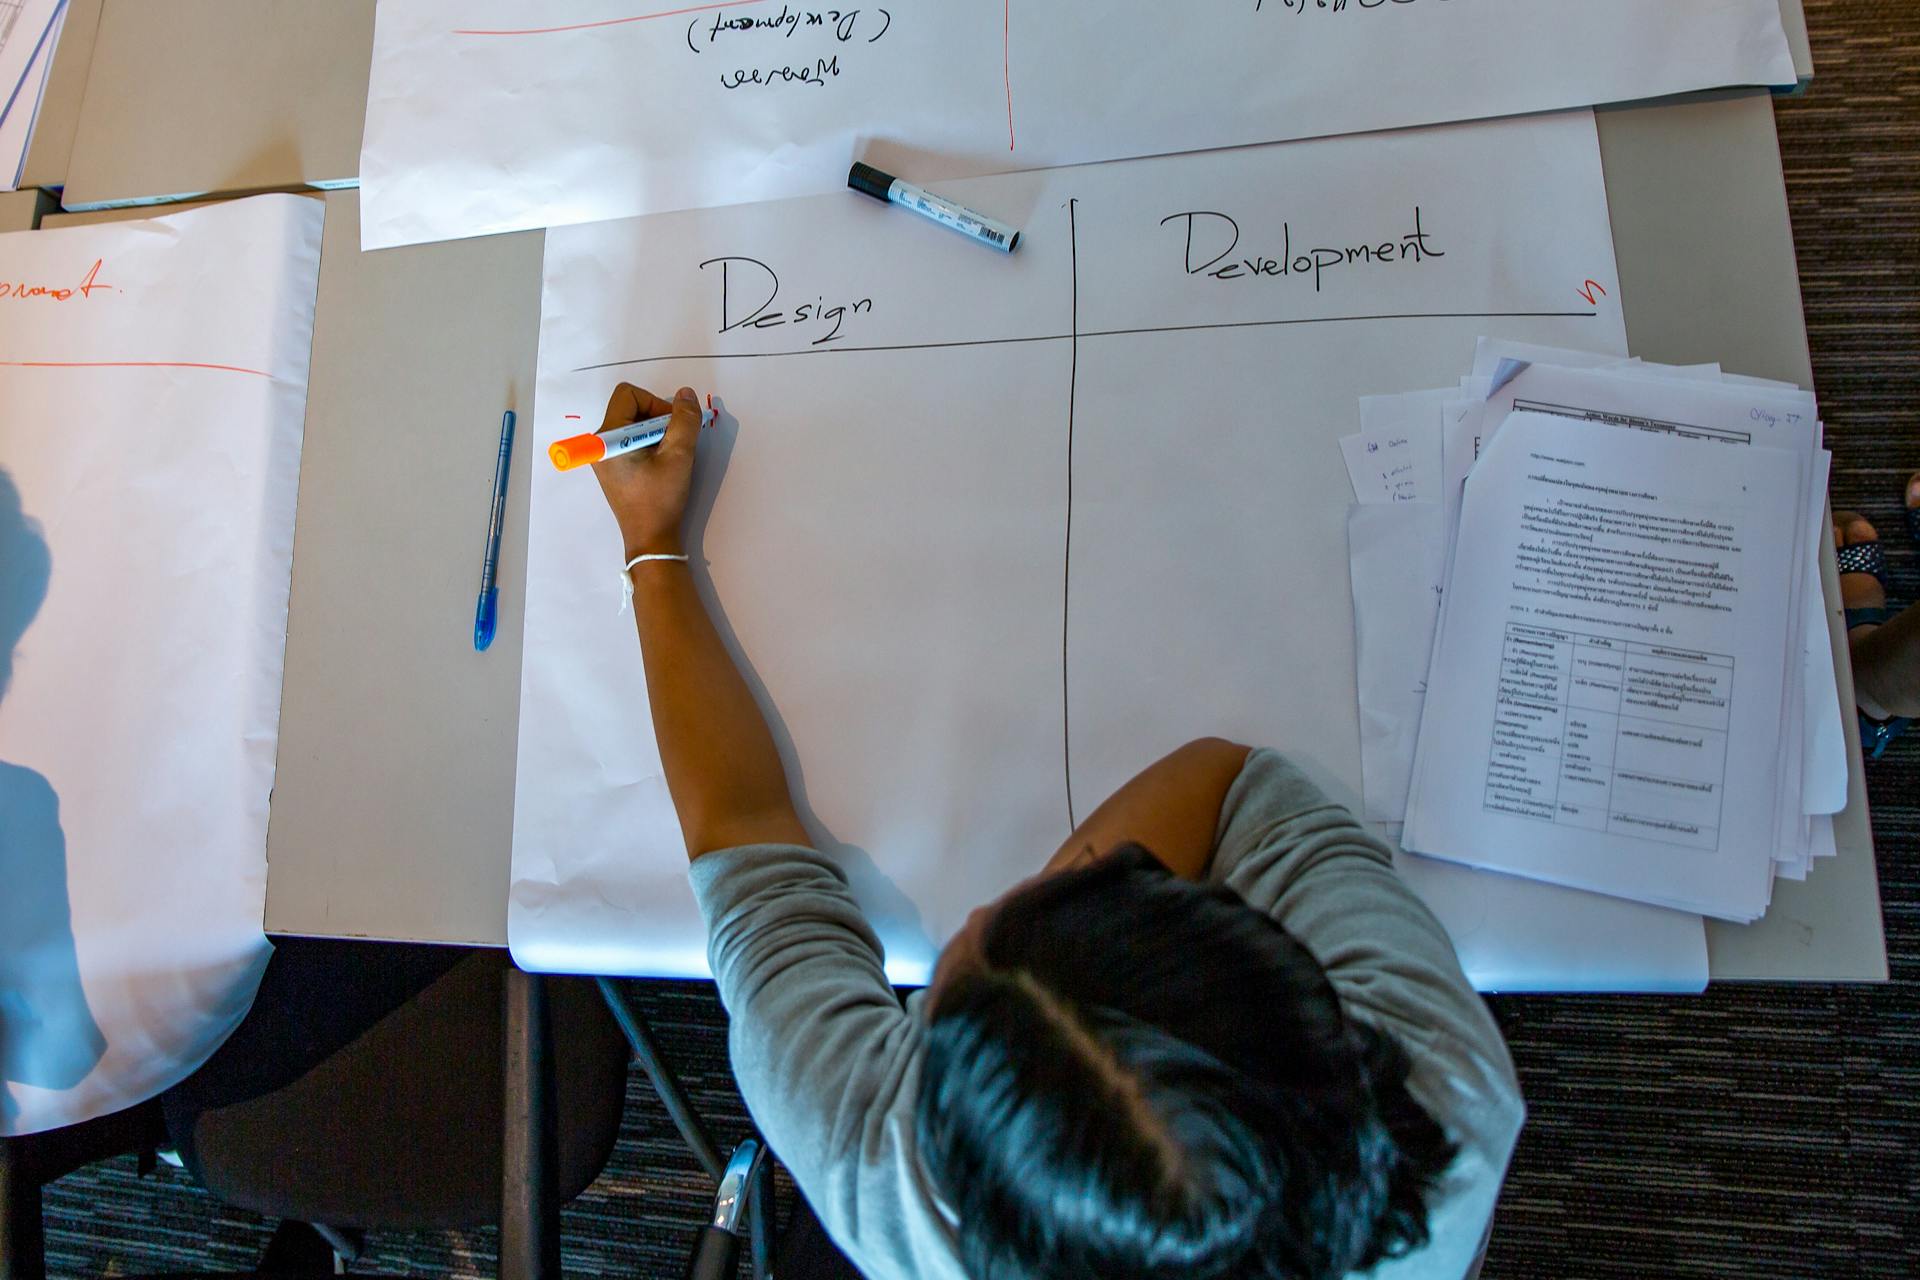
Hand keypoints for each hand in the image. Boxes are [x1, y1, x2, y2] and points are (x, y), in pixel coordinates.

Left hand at [592, 383, 703, 557]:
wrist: (650, 538)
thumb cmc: (660, 499)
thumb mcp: (679, 456)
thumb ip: (684, 420)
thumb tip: (686, 394)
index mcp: (608, 438)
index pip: (628, 395)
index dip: (655, 403)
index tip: (672, 426)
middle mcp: (600, 443)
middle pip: (630, 408)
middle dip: (657, 418)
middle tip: (674, 443)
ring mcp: (605, 456)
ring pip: (633, 424)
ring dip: (656, 433)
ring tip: (669, 456)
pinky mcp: (613, 467)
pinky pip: (631, 440)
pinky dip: (650, 444)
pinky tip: (661, 464)